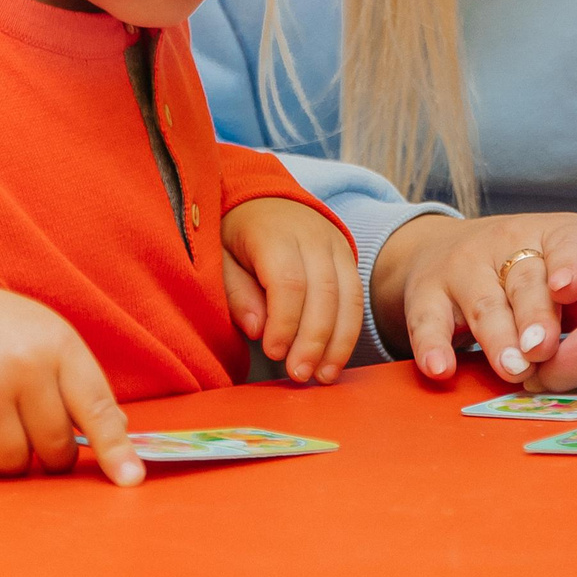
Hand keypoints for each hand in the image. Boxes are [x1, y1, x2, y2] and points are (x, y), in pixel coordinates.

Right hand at [0, 284, 140, 483]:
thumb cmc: (10, 334)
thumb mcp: (55, 342)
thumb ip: (85, 387)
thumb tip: (118, 432)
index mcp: (59, 347)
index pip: (96, 408)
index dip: (115, 449)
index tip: (130, 480)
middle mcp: (22, 368)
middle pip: (54, 447)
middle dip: (54, 455)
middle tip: (45, 440)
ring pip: (13, 463)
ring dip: (15, 460)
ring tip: (7, 429)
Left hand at [220, 195, 361, 384]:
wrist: (265, 199)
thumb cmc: (236, 236)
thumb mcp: (220, 257)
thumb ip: (236, 292)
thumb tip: (258, 330)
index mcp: (275, 233)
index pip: (288, 282)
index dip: (284, 322)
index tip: (273, 353)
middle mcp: (313, 236)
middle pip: (324, 292)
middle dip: (314, 339)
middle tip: (299, 375)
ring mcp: (336, 246)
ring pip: (349, 297)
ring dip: (338, 342)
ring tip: (323, 377)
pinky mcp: (349, 258)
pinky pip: (356, 298)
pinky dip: (348, 333)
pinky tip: (334, 361)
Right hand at [369, 211, 576, 383]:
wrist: (447, 248)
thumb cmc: (535, 274)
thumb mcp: (573, 276)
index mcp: (558, 236)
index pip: (571, 243)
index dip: (571, 266)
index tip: (567, 290)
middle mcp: (510, 242)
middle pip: (527, 279)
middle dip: (536, 316)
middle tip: (541, 348)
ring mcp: (465, 265)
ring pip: (485, 302)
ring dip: (499, 339)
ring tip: (513, 369)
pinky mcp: (427, 292)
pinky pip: (428, 320)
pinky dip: (433, 346)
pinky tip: (441, 368)